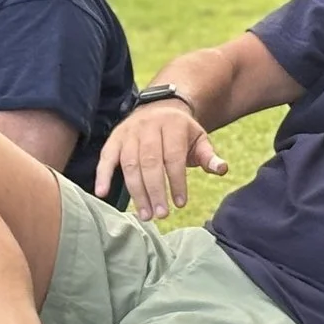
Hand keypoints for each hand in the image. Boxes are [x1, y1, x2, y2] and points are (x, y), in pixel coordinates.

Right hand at [96, 99, 224, 222]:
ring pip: (130, 163)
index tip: (180, 204)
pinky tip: (102, 193)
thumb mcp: (199, 139)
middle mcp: (148, 126)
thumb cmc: (181, 132)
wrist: (159, 108)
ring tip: (145, 215)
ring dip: (136, 191)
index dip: (176, 181)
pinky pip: (106, 157)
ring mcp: (129, 132)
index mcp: (173, 125)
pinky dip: (103, 174)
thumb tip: (221, 169)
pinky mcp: (114, 138)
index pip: (174, 156)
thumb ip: (209, 156)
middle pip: (150, 162)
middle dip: (155, 191)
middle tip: (160, 215)